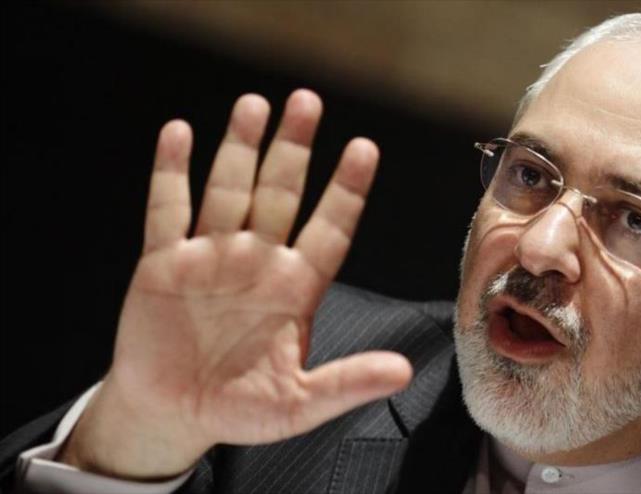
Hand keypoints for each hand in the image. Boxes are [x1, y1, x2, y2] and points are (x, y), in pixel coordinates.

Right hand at [59, 90, 411, 479]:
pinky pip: (167, 211)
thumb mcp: (297, 404)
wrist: (173, 414)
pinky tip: (178, 134)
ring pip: (229, 190)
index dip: (346, 191)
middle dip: (293, 149)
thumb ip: (345, 383)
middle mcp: (257, 262)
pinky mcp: (163, 264)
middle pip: (281, 194)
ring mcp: (210, 257)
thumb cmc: (238, 408)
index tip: (364, 149)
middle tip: (308, 102)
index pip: (329, 229)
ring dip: (239, 148)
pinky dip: (171, 174)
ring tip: (254, 105)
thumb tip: (403, 372)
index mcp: (295, 289)